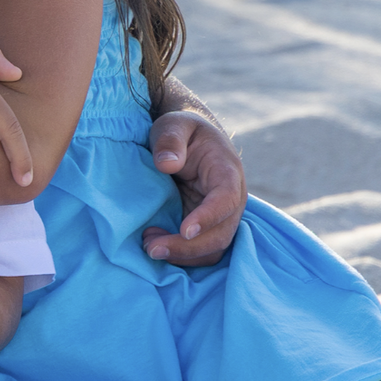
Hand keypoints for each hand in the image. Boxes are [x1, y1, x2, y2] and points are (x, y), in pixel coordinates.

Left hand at [143, 109, 246, 265]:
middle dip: (188, 247)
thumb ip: (170, 139)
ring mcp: (220, 217)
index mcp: (227, 172)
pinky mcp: (206, 228)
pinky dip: (180, 256)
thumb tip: (167, 164)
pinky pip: (200, 252)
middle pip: (221, 234)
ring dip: (183, 256)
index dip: (209, 217)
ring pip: (213, 250)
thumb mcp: (174, 124)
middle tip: (152, 247)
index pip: (227, 200)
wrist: (189, 140)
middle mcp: (231, 200)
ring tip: (150, 246)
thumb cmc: (183, 130)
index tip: (185, 230)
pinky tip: (155, 243)